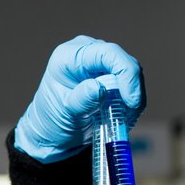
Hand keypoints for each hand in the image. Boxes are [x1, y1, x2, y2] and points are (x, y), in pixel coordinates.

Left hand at [13, 35, 145, 162]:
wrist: (52, 132)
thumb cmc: (53, 121)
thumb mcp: (65, 114)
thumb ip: (82, 101)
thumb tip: (100, 88)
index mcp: (69, 56)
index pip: (107, 53)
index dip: (126, 73)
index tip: (131, 101)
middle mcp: (86, 52)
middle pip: (123, 62)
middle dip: (130, 89)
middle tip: (129, 116)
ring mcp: (100, 61)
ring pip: (131, 73)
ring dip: (132, 97)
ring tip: (123, 119)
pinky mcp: (111, 72)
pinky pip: (131, 83)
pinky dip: (130, 100)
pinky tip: (123, 115)